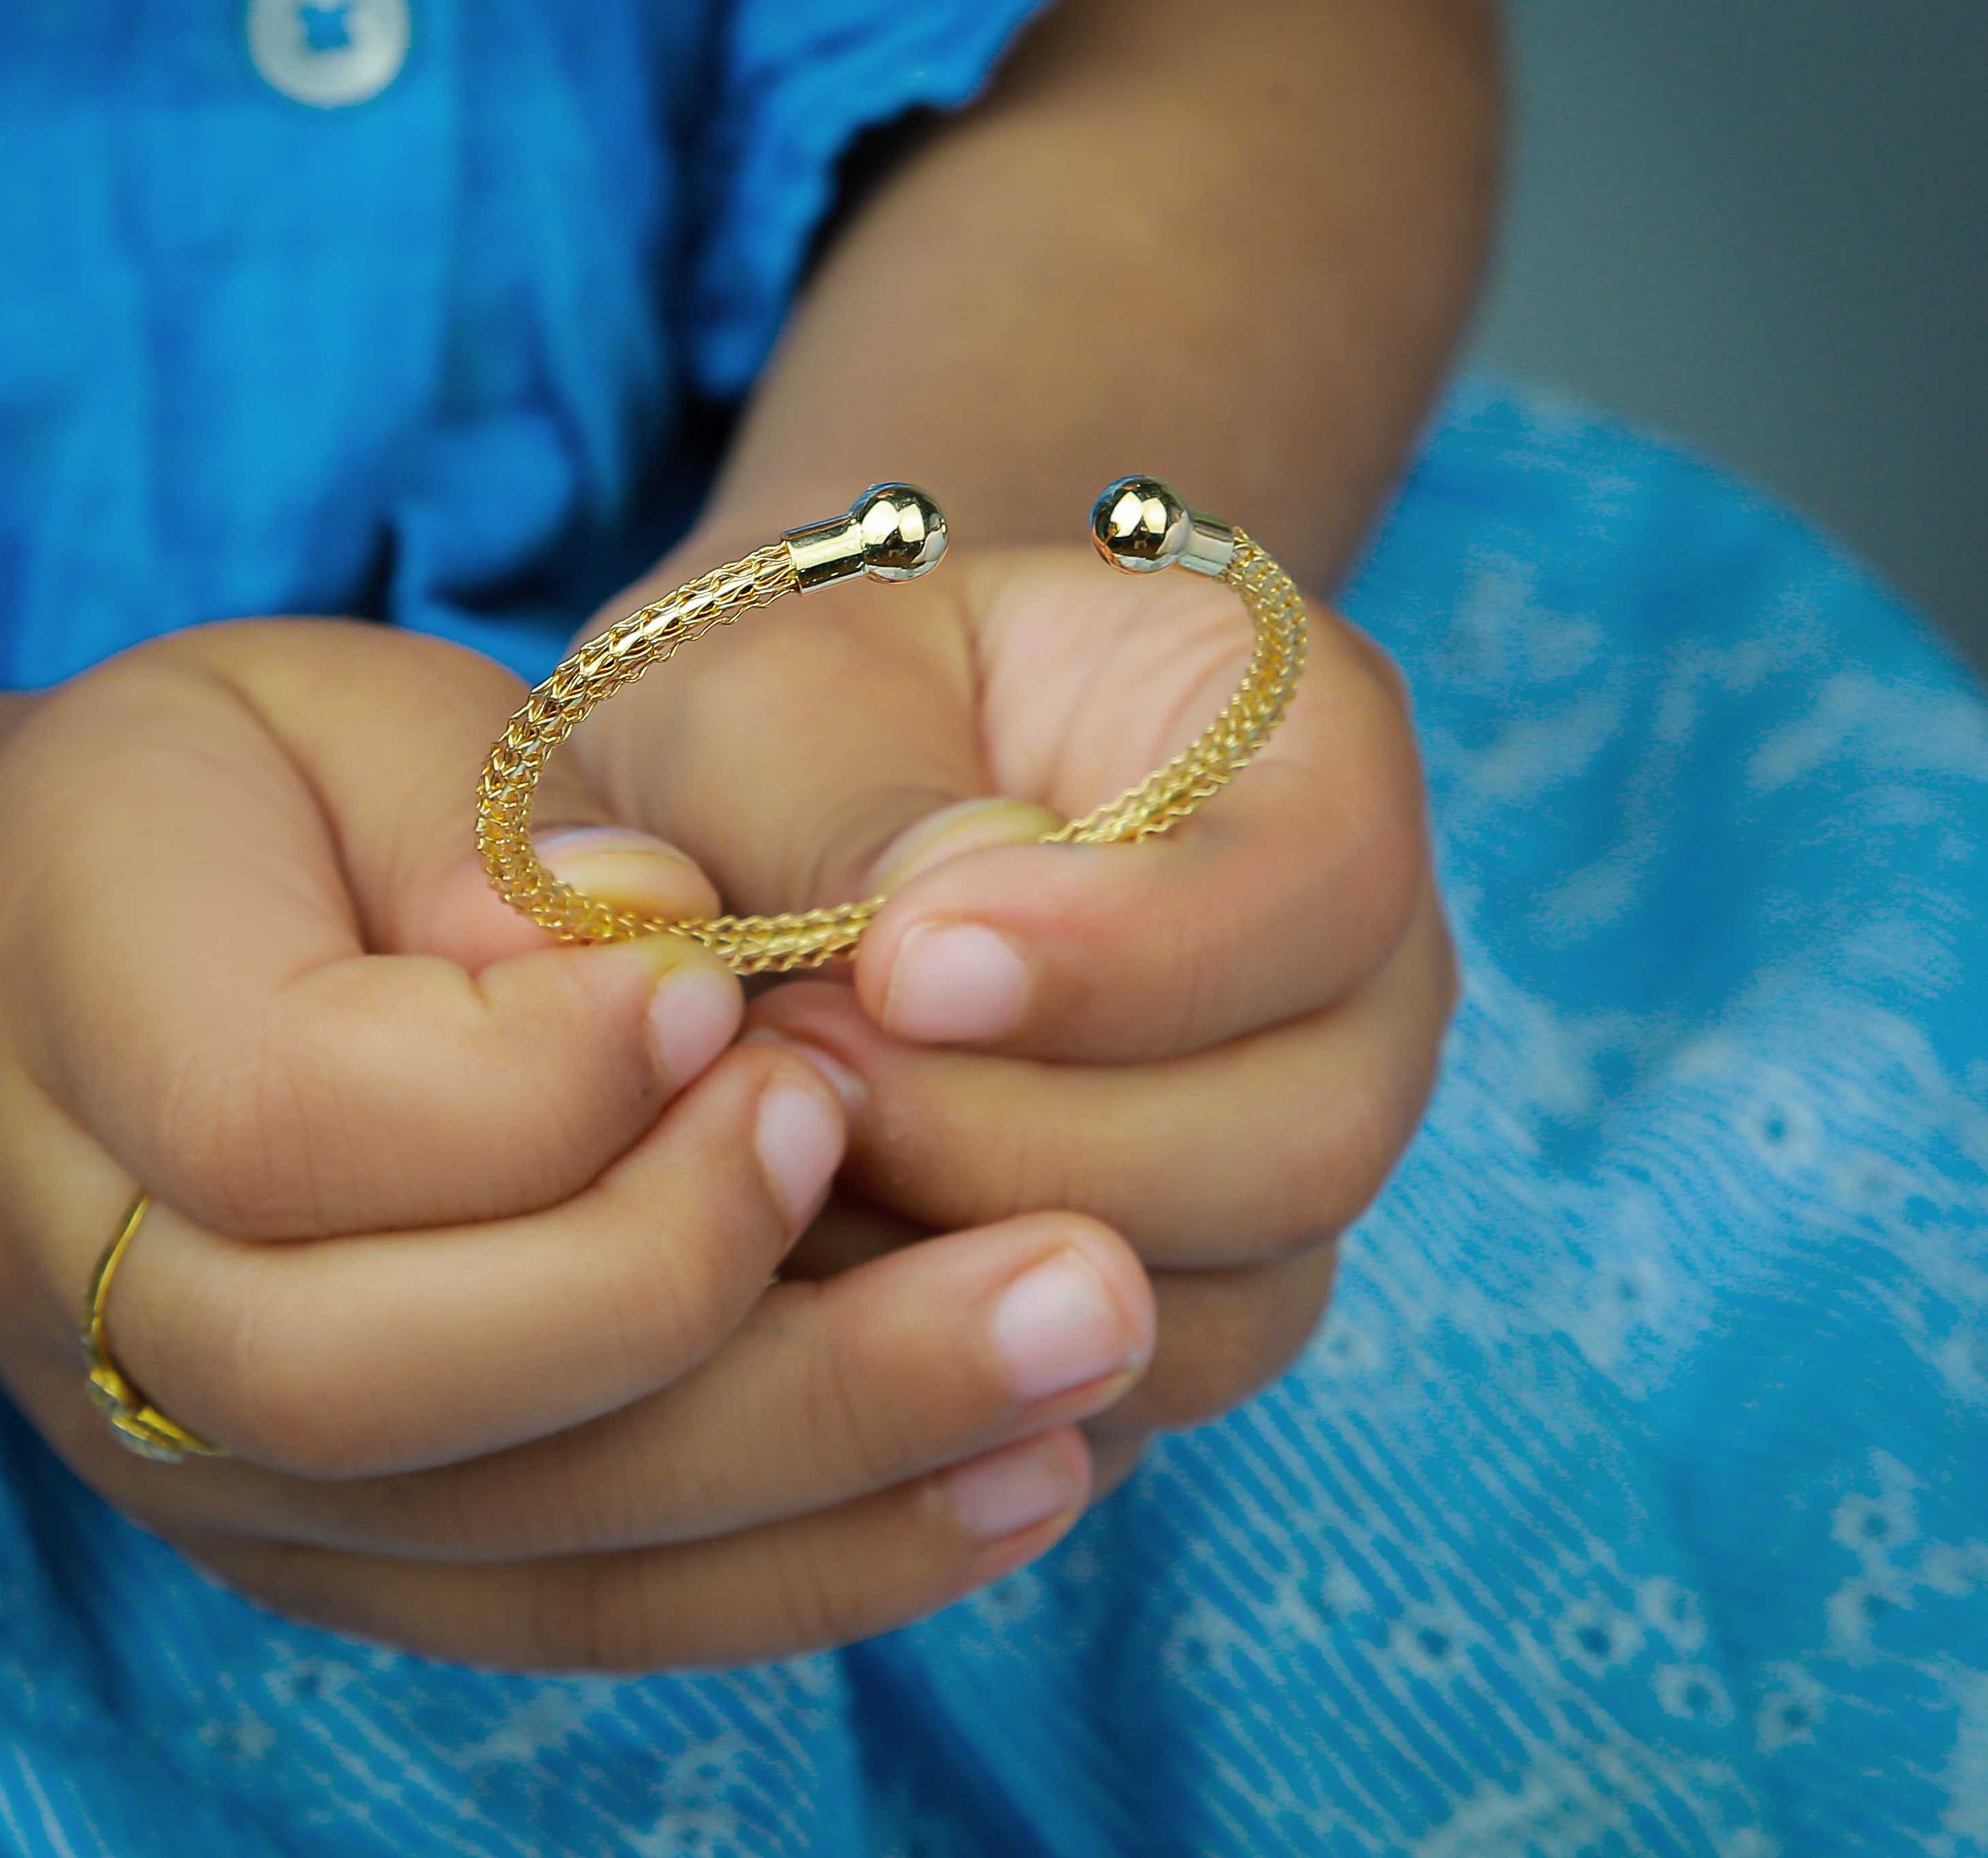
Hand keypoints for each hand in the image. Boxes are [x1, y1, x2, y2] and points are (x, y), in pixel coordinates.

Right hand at [0, 621, 1154, 1669]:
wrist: (68, 964)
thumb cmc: (234, 803)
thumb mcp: (337, 735)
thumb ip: (483, 851)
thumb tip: (669, 959)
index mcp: (87, 1026)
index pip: (299, 1125)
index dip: (544, 1078)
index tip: (729, 991)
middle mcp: (117, 1297)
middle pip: (405, 1386)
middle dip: (735, 1301)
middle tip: (1030, 1233)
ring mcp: (237, 1466)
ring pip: (521, 1538)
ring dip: (830, 1462)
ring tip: (1078, 1360)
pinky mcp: (361, 1548)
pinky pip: (577, 1604)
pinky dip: (804, 1562)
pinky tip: (1011, 1482)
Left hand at [563, 534, 1455, 1491]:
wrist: (761, 822)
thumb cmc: (790, 717)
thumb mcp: (774, 702)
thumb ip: (846, 809)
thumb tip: (936, 963)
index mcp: (1304, 749)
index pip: (1320, 879)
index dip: (1127, 955)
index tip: (901, 965)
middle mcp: (1345, 979)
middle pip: (1309, 1140)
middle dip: (1029, 1140)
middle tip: (806, 1071)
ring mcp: (1278, 1154)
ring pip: (1227, 1311)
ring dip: (979, 1274)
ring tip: (780, 1163)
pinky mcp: (1183, 1296)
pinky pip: (1121, 1404)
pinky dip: (960, 1381)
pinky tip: (807, 1271)